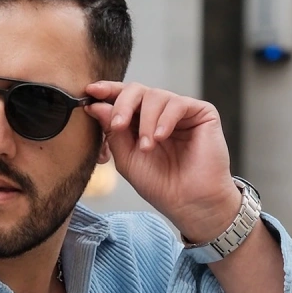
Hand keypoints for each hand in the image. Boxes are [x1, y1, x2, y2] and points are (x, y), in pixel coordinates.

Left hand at [84, 82, 240, 243]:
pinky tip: (161, 137)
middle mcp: (160, 113)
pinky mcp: (201, 113)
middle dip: (123, 105)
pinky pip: (178, 103)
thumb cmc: (160, 185)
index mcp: (140, 122)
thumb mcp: (127, 159)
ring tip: (147, 147)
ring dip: (146, 122)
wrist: (189, 202)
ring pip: (155, 95)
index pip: (122, 98)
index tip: (90, 92)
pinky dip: (165, 119)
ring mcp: (180, 112)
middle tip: (118, 126)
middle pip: (137, 90)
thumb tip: (96, 105)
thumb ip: (113, 132)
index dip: (107, 91)